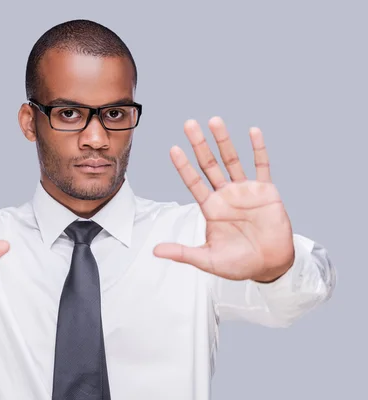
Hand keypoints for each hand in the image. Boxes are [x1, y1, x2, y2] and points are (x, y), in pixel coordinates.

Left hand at [153, 117, 293, 282]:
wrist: (270, 266)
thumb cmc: (238, 263)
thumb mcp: (207, 259)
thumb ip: (183, 253)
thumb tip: (155, 251)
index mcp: (211, 208)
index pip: (193, 182)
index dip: (183, 166)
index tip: (173, 148)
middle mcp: (225, 195)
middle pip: (209, 164)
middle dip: (199, 145)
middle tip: (189, 124)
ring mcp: (245, 191)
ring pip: (232, 160)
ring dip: (224, 140)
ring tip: (214, 120)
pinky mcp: (266, 191)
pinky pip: (262, 166)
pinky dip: (258, 149)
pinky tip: (252, 131)